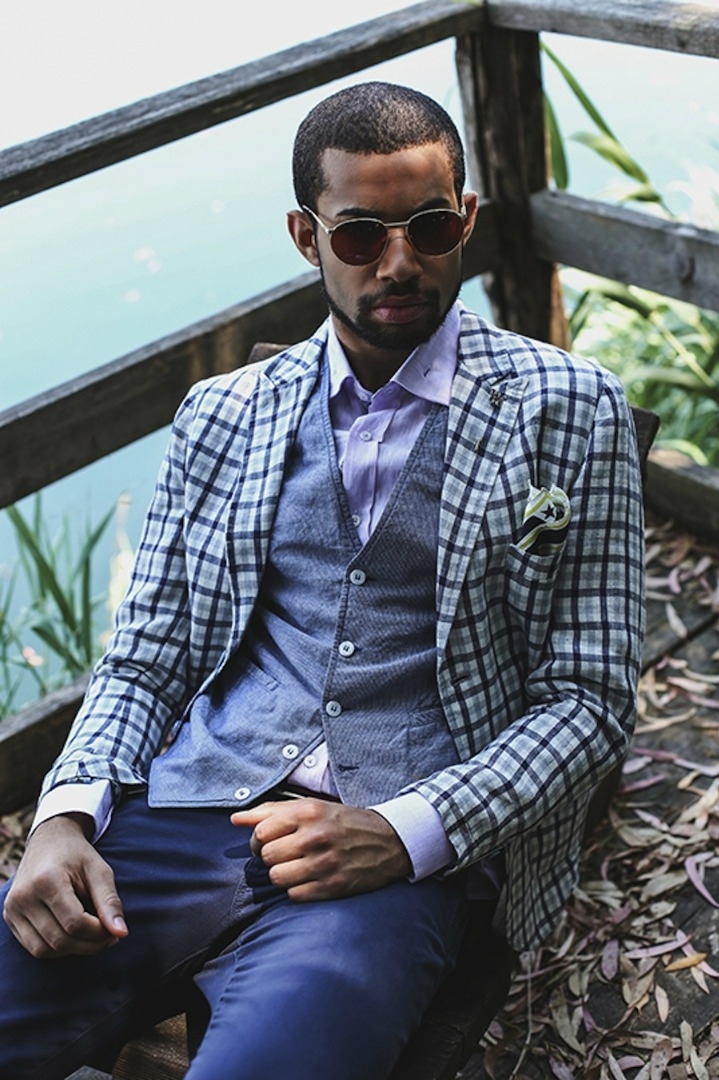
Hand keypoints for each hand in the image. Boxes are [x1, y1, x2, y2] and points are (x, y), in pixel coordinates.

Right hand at [2, 814, 127, 957]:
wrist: (49, 839)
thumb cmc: (78, 855)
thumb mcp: (99, 870)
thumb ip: (110, 902)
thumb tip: (122, 933)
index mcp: (46, 880)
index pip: (74, 923)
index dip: (98, 934)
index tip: (115, 933)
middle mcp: (23, 896)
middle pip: (59, 940)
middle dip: (89, 945)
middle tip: (108, 938)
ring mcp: (13, 908)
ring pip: (44, 950)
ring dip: (73, 950)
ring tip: (92, 937)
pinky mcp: (10, 917)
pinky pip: (33, 947)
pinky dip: (56, 949)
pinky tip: (73, 936)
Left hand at [230, 799, 411, 900]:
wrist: (388, 840)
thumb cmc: (343, 822)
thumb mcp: (310, 807)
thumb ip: (270, 812)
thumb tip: (235, 819)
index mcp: (307, 812)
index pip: (260, 832)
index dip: (259, 839)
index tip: (270, 841)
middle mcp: (315, 836)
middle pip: (266, 857)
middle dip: (272, 857)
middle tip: (286, 854)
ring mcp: (325, 863)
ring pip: (277, 877)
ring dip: (283, 874)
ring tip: (297, 867)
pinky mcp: (333, 886)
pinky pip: (294, 895)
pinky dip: (298, 889)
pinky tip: (310, 879)